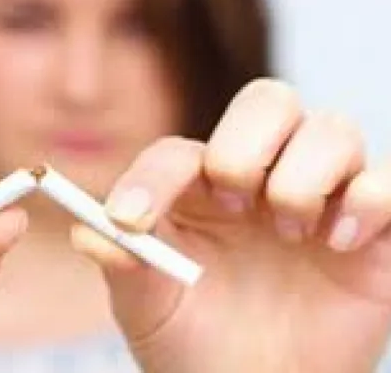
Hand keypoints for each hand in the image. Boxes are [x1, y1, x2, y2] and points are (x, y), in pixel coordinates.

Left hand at [72, 79, 390, 372]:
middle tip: (233, 200)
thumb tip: (88, 232)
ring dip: (303, 175)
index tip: (130, 221)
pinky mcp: (374, 230)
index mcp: (199, 190)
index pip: (178, 152)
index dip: (152, 178)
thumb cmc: (195, 347)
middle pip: (269, 101)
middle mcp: (261, 179)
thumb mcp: (148, 309)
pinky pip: (388, 180)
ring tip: (289, 232)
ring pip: (332, 128)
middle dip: (246, 145)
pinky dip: (368, 199)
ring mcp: (321, 198)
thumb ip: (121, 266)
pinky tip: (337, 244)